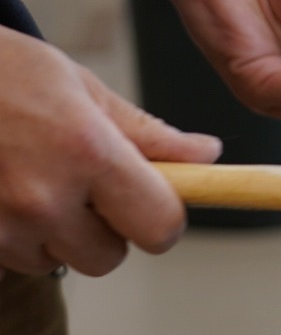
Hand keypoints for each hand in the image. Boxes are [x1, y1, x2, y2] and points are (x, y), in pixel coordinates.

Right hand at [0, 27, 221, 278]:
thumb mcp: (81, 87)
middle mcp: (43, 198)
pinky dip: (15, 236)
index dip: (165, 219)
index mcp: (87, 151)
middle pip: (108, 256)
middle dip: (108, 229)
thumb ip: (146, 133)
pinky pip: (12, 261)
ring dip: (56, 234)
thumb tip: (206, 155)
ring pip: (57, 261)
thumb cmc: (2, 73)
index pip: (159, 224)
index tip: (159, 205)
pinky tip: (5, 191)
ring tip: (34, 178)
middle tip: (88, 185)